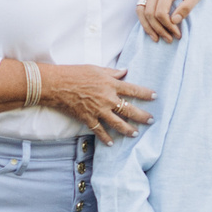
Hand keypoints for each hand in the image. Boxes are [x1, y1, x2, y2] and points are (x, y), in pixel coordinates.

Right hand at [40, 63, 154, 142]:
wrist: (56, 84)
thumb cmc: (75, 73)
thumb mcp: (96, 68)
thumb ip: (112, 72)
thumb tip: (125, 71)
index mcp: (110, 84)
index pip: (133, 90)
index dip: (145, 94)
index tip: (155, 96)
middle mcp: (107, 98)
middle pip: (129, 109)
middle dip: (142, 116)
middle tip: (151, 120)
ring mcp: (98, 110)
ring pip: (117, 123)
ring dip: (128, 130)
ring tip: (136, 134)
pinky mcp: (87, 118)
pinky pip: (99, 131)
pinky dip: (105, 138)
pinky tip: (112, 143)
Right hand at [138, 0, 211, 41]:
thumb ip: (186, 8)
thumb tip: (174, 21)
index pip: (160, 13)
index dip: (167, 26)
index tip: (177, 34)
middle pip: (149, 13)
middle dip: (158, 29)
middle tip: (169, 39)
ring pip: (140, 10)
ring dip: (147, 26)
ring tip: (156, 38)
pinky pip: (141, 4)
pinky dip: (144, 17)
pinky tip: (152, 27)